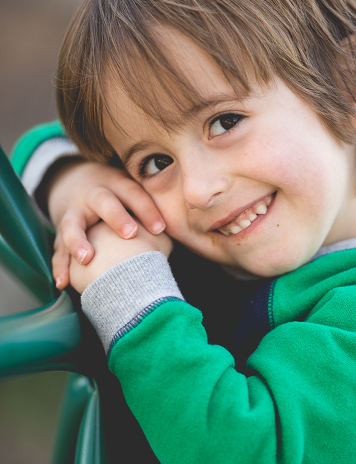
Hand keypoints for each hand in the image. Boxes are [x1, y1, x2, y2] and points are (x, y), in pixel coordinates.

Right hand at [47, 160, 164, 288]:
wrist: (74, 181)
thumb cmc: (119, 196)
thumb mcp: (133, 192)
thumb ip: (153, 208)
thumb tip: (189, 228)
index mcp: (117, 184)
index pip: (134, 194)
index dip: (147, 210)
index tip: (161, 228)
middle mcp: (94, 195)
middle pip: (104, 201)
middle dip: (117, 216)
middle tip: (130, 233)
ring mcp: (75, 213)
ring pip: (73, 224)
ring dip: (78, 241)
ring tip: (87, 258)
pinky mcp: (61, 231)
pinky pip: (58, 249)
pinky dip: (59, 266)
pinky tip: (63, 283)